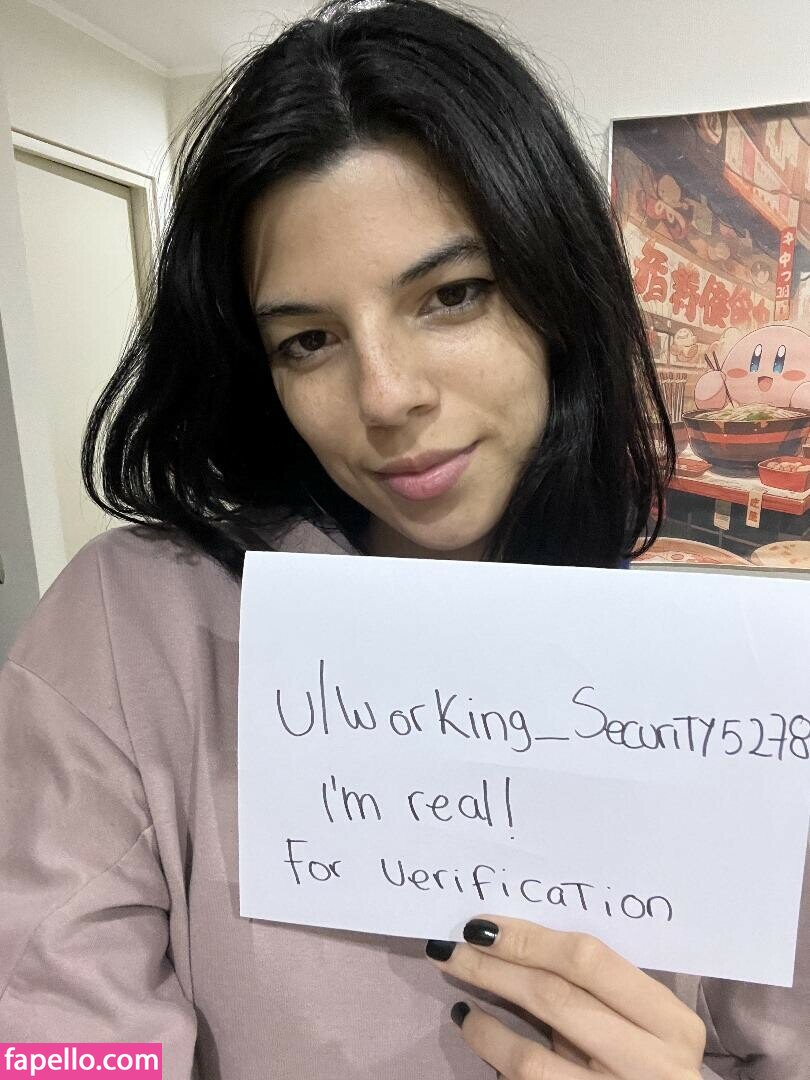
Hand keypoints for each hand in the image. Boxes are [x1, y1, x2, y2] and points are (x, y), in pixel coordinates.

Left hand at [426, 916, 704, 1078]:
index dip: (529, 939)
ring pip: (533, 1056)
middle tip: (452, 948)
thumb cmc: (650, 1063)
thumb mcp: (643, 1026)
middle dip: (495, 968)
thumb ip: (599, 992)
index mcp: (672, 1023)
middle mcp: (655, 1065)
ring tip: (458, 991)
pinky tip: (474, 1026)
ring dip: (485, 1019)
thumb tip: (517, 940)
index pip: (590, 961)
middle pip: (557, 998)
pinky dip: (493, 1051)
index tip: (482, 924)